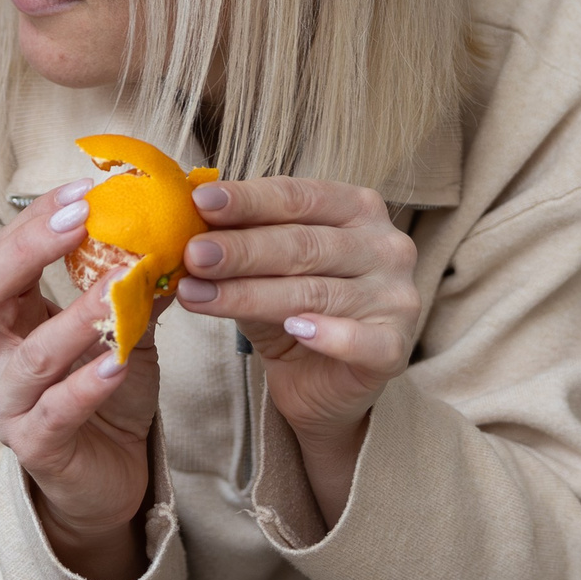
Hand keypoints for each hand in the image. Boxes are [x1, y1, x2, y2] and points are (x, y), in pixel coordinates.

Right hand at [0, 178, 162, 579]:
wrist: (105, 478)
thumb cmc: (104, 395)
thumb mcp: (121, 330)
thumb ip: (133, 286)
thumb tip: (175, 228)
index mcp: (3, 320)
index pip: (2, 255)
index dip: (36, 220)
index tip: (84, 188)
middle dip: (27, 251)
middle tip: (80, 219)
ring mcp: (6, 405)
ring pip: (30, 357)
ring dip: (76, 317)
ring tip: (118, 288)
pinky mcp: (34, 448)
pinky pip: (55, 412)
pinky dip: (86, 384)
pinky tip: (116, 361)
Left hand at [174, 176, 420, 523]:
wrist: (319, 383)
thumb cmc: (291, 308)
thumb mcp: (260, 270)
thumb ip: (236, 243)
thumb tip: (183, 222)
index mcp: (357, 208)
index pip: (297, 197)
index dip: (248, 199)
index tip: (199, 201)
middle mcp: (386, 245)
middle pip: (303, 243)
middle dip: (241, 249)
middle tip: (193, 254)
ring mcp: (397, 296)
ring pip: (315, 291)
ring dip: (251, 294)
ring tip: (198, 296)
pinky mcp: (395, 346)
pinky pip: (359, 339)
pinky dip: (326, 333)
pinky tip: (293, 330)